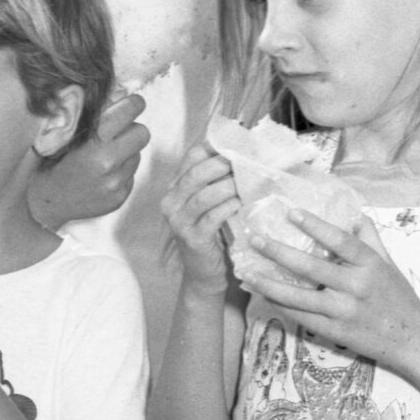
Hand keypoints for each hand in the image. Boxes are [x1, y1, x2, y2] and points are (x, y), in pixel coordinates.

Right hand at [30, 91, 149, 228]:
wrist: (45, 202)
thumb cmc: (50, 161)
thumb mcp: (64, 132)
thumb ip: (91, 113)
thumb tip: (121, 94)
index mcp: (94, 143)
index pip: (129, 112)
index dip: (133, 104)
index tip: (133, 102)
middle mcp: (109, 164)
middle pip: (142, 133)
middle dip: (131, 128)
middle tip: (117, 131)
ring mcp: (116, 184)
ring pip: (137, 154)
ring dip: (125, 151)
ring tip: (103, 156)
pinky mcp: (120, 197)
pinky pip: (131, 174)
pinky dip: (120, 171)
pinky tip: (101, 174)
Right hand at [161, 145, 239, 294]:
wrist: (203, 274)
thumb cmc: (212, 234)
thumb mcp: (209, 204)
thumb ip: (217, 181)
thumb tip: (243, 154)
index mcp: (175, 188)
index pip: (191, 157)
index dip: (214, 148)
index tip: (236, 145)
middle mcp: (171, 202)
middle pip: (196, 174)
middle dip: (222, 165)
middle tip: (245, 162)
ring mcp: (179, 222)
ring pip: (204, 195)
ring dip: (229, 186)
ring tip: (247, 182)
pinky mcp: (192, 239)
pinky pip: (212, 218)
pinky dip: (229, 207)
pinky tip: (242, 203)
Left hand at [241, 206, 419, 375]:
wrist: (413, 339)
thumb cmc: (399, 297)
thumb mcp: (388, 263)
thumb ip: (369, 238)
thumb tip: (353, 212)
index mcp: (369, 265)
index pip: (339, 241)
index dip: (315, 225)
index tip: (291, 212)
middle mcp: (355, 287)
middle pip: (310, 267)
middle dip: (278, 252)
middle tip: (255, 239)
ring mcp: (343, 311)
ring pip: (298, 297)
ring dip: (269, 284)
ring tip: (247, 273)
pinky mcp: (334, 332)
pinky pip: (301, 317)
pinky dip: (280, 305)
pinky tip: (263, 295)